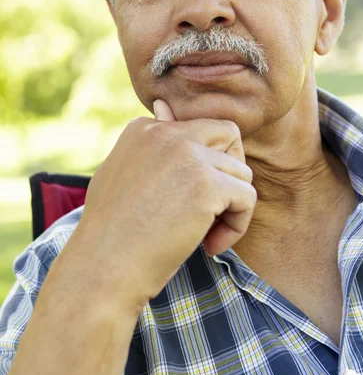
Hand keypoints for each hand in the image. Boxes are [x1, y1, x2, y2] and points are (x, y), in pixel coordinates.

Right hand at [70, 99, 256, 312]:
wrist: (102, 268)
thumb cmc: (111, 230)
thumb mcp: (123, 172)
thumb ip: (150, 142)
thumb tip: (163, 106)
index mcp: (145, 128)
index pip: (199, 131)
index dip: (202, 168)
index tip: (181, 202)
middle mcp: (167, 133)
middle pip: (228, 135)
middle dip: (230, 170)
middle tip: (213, 206)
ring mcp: (188, 155)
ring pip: (242, 172)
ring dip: (231, 207)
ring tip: (204, 235)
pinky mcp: (207, 184)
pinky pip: (248, 198)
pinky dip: (237, 226)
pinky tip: (209, 246)